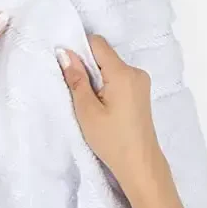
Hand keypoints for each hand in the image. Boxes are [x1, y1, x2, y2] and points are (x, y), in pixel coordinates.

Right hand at [56, 35, 169, 201]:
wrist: (140, 164)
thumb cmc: (111, 140)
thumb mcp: (87, 110)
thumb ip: (76, 79)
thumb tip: (65, 53)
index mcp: (123, 73)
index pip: (98, 43)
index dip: (79, 50)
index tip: (68, 68)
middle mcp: (136, 72)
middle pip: (105, 55)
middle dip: (87, 66)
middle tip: (77, 91)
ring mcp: (141, 82)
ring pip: (111, 67)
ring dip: (96, 78)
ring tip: (90, 103)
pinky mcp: (141, 92)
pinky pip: (119, 78)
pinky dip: (106, 85)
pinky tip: (102, 106)